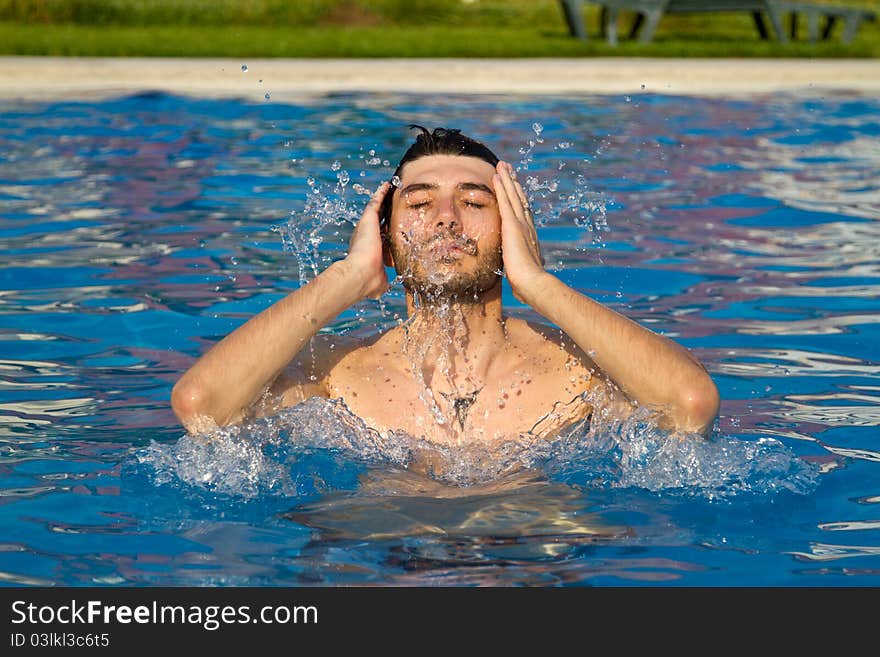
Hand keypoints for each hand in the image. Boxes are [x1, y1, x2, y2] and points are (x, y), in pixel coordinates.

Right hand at [343, 181, 390, 299]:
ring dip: (383, 199)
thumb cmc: (371, 280)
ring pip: (376, 208)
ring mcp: (366, 226)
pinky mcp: (368, 218)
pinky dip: (381, 192)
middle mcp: (366, 236)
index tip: (393, 230)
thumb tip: (385, 290)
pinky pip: (376, 201)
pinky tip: (388, 184)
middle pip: (378, 222)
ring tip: (391, 188)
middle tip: (392, 204)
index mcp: (370, 250)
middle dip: (385, 213)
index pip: (380, 239)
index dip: (387, 234)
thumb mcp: (381, 282)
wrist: (362, 274)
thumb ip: (384, 281)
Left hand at [492, 161, 546, 302]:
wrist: (533, 283)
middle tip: (509, 168)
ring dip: (507, 179)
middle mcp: (527, 226)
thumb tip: (518, 278)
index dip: (519, 198)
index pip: (523, 212)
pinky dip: (501, 187)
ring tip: (502, 165)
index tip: (515, 187)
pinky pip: (505, 201)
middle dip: (514, 183)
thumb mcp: (524, 272)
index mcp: (529, 236)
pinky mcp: (512, 225)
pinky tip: (496, 176)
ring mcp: (521, 224)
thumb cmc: (528, 283)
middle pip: (520, 198)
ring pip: (513, 195)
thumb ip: (522, 269)